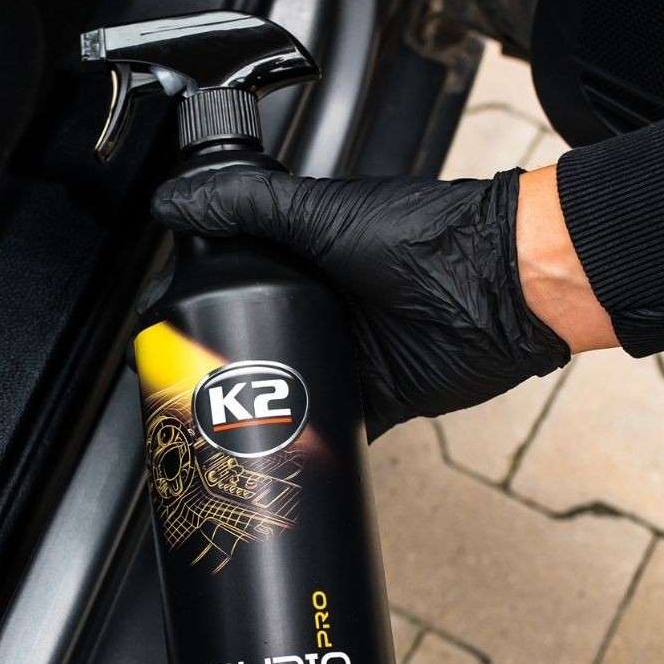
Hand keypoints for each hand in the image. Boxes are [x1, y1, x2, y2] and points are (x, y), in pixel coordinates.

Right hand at [152, 165, 583, 439]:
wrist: (503, 287)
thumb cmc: (425, 237)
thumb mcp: (319, 214)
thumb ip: (245, 204)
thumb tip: (173, 202)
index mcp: (302, 264)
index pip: (234, 287)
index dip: (197, 308)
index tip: (160, 331)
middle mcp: (320, 312)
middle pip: (252, 348)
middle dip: (216, 373)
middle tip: (174, 396)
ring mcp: (345, 358)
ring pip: (284, 398)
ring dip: (253, 419)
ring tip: (206, 437)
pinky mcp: (374, 402)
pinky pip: (330, 433)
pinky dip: (307, 449)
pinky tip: (271, 461)